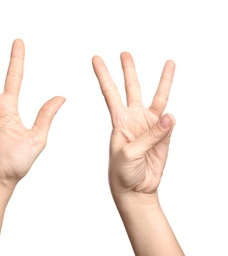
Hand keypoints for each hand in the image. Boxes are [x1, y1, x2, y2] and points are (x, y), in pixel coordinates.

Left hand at [92, 52, 175, 196]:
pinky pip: (170, 123)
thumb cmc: (123, 173)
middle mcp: (134, 119)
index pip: (109, 92)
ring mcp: (150, 126)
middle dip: (128, 71)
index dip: (103, 75)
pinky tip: (169, 120)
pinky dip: (170, 120)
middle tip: (124, 54)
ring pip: (158, 98)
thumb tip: (170, 117)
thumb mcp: (128, 154)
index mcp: (119, 121)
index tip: (95, 58)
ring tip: (169, 63)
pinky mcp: (164, 136)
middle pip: (132, 89)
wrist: (135, 190)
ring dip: (163, 81)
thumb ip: (149, 136)